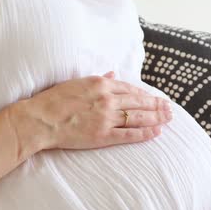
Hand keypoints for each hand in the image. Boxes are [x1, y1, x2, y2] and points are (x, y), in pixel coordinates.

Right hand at [7, 72, 171, 155]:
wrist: (40, 119)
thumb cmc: (53, 100)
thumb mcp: (77, 82)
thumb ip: (99, 79)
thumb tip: (113, 74)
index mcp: (101, 85)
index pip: (130, 89)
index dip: (146, 94)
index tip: (156, 98)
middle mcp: (107, 99)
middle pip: (139, 102)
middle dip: (157, 105)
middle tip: (170, 109)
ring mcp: (106, 118)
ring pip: (138, 117)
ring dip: (156, 118)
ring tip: (168, 119)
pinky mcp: (103, 135)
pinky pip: (129, 134)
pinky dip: (145, 133)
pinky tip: (156, 132)